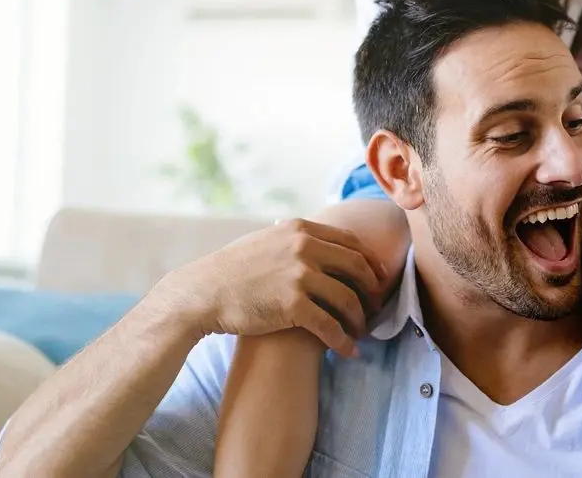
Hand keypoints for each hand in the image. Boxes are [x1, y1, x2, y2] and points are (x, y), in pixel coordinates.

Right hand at [151, 218, 390, 356]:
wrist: (201, 293)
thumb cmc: (232, 270)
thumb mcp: (266, 240)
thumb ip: (294, 237)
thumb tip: (313, 235)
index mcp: (301, 229)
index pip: (351, 242)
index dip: (370, 263)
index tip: (379, 279)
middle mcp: (305, 247)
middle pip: (357, 268)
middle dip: (372, 291)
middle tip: (377, 308)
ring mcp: (299, 275)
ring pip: (348, 299)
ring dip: (360, 319)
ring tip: (361, 333)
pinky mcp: (292, 304)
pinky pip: (330, 325)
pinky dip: (343, 341)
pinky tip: (349, 351)